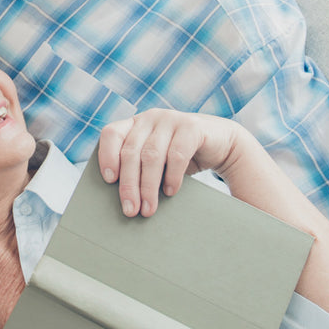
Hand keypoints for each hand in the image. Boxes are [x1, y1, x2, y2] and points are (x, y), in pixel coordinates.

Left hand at [97, 109, 240, 216]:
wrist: (222, 144)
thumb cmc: (181, 157)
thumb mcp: (156, 160)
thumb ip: (138, 168)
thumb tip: (122, 201)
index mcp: (135, 124)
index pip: (111, 134)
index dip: (107, 155)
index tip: (108, 180)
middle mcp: (150, 118)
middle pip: (131, 152)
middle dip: (129, 184)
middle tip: (130, 210)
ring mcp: (171, 119)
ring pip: (151, 155)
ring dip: (148, 186)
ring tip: (148, 209)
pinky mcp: (192, 127)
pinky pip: (177, 154)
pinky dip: (172, 177)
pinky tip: (170, 192)